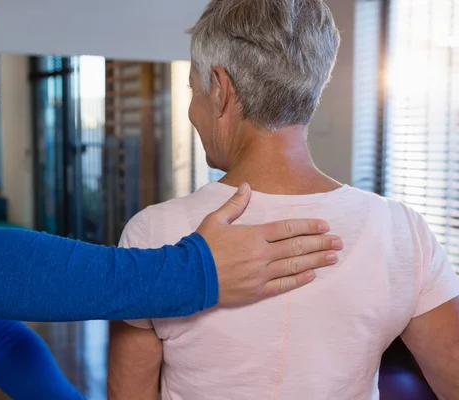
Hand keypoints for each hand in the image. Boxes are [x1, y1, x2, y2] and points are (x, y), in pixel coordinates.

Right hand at [196, 183, 342, 306]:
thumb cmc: (201, 246)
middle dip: (320, 243)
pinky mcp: (256, 291)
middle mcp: (261, 254)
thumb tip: (246, 186)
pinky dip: (299, 280)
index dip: (308, 226)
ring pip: (294, 265)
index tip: (324, 225)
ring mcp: (260, 274)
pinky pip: (282, 286)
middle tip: (339, 241)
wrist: (188, 276)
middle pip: (296, 246)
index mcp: (253, 235)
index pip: (287, 228)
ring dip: (316, 260)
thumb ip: (234, 204)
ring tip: (333, 257)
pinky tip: (311, 275)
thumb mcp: (215, 219)